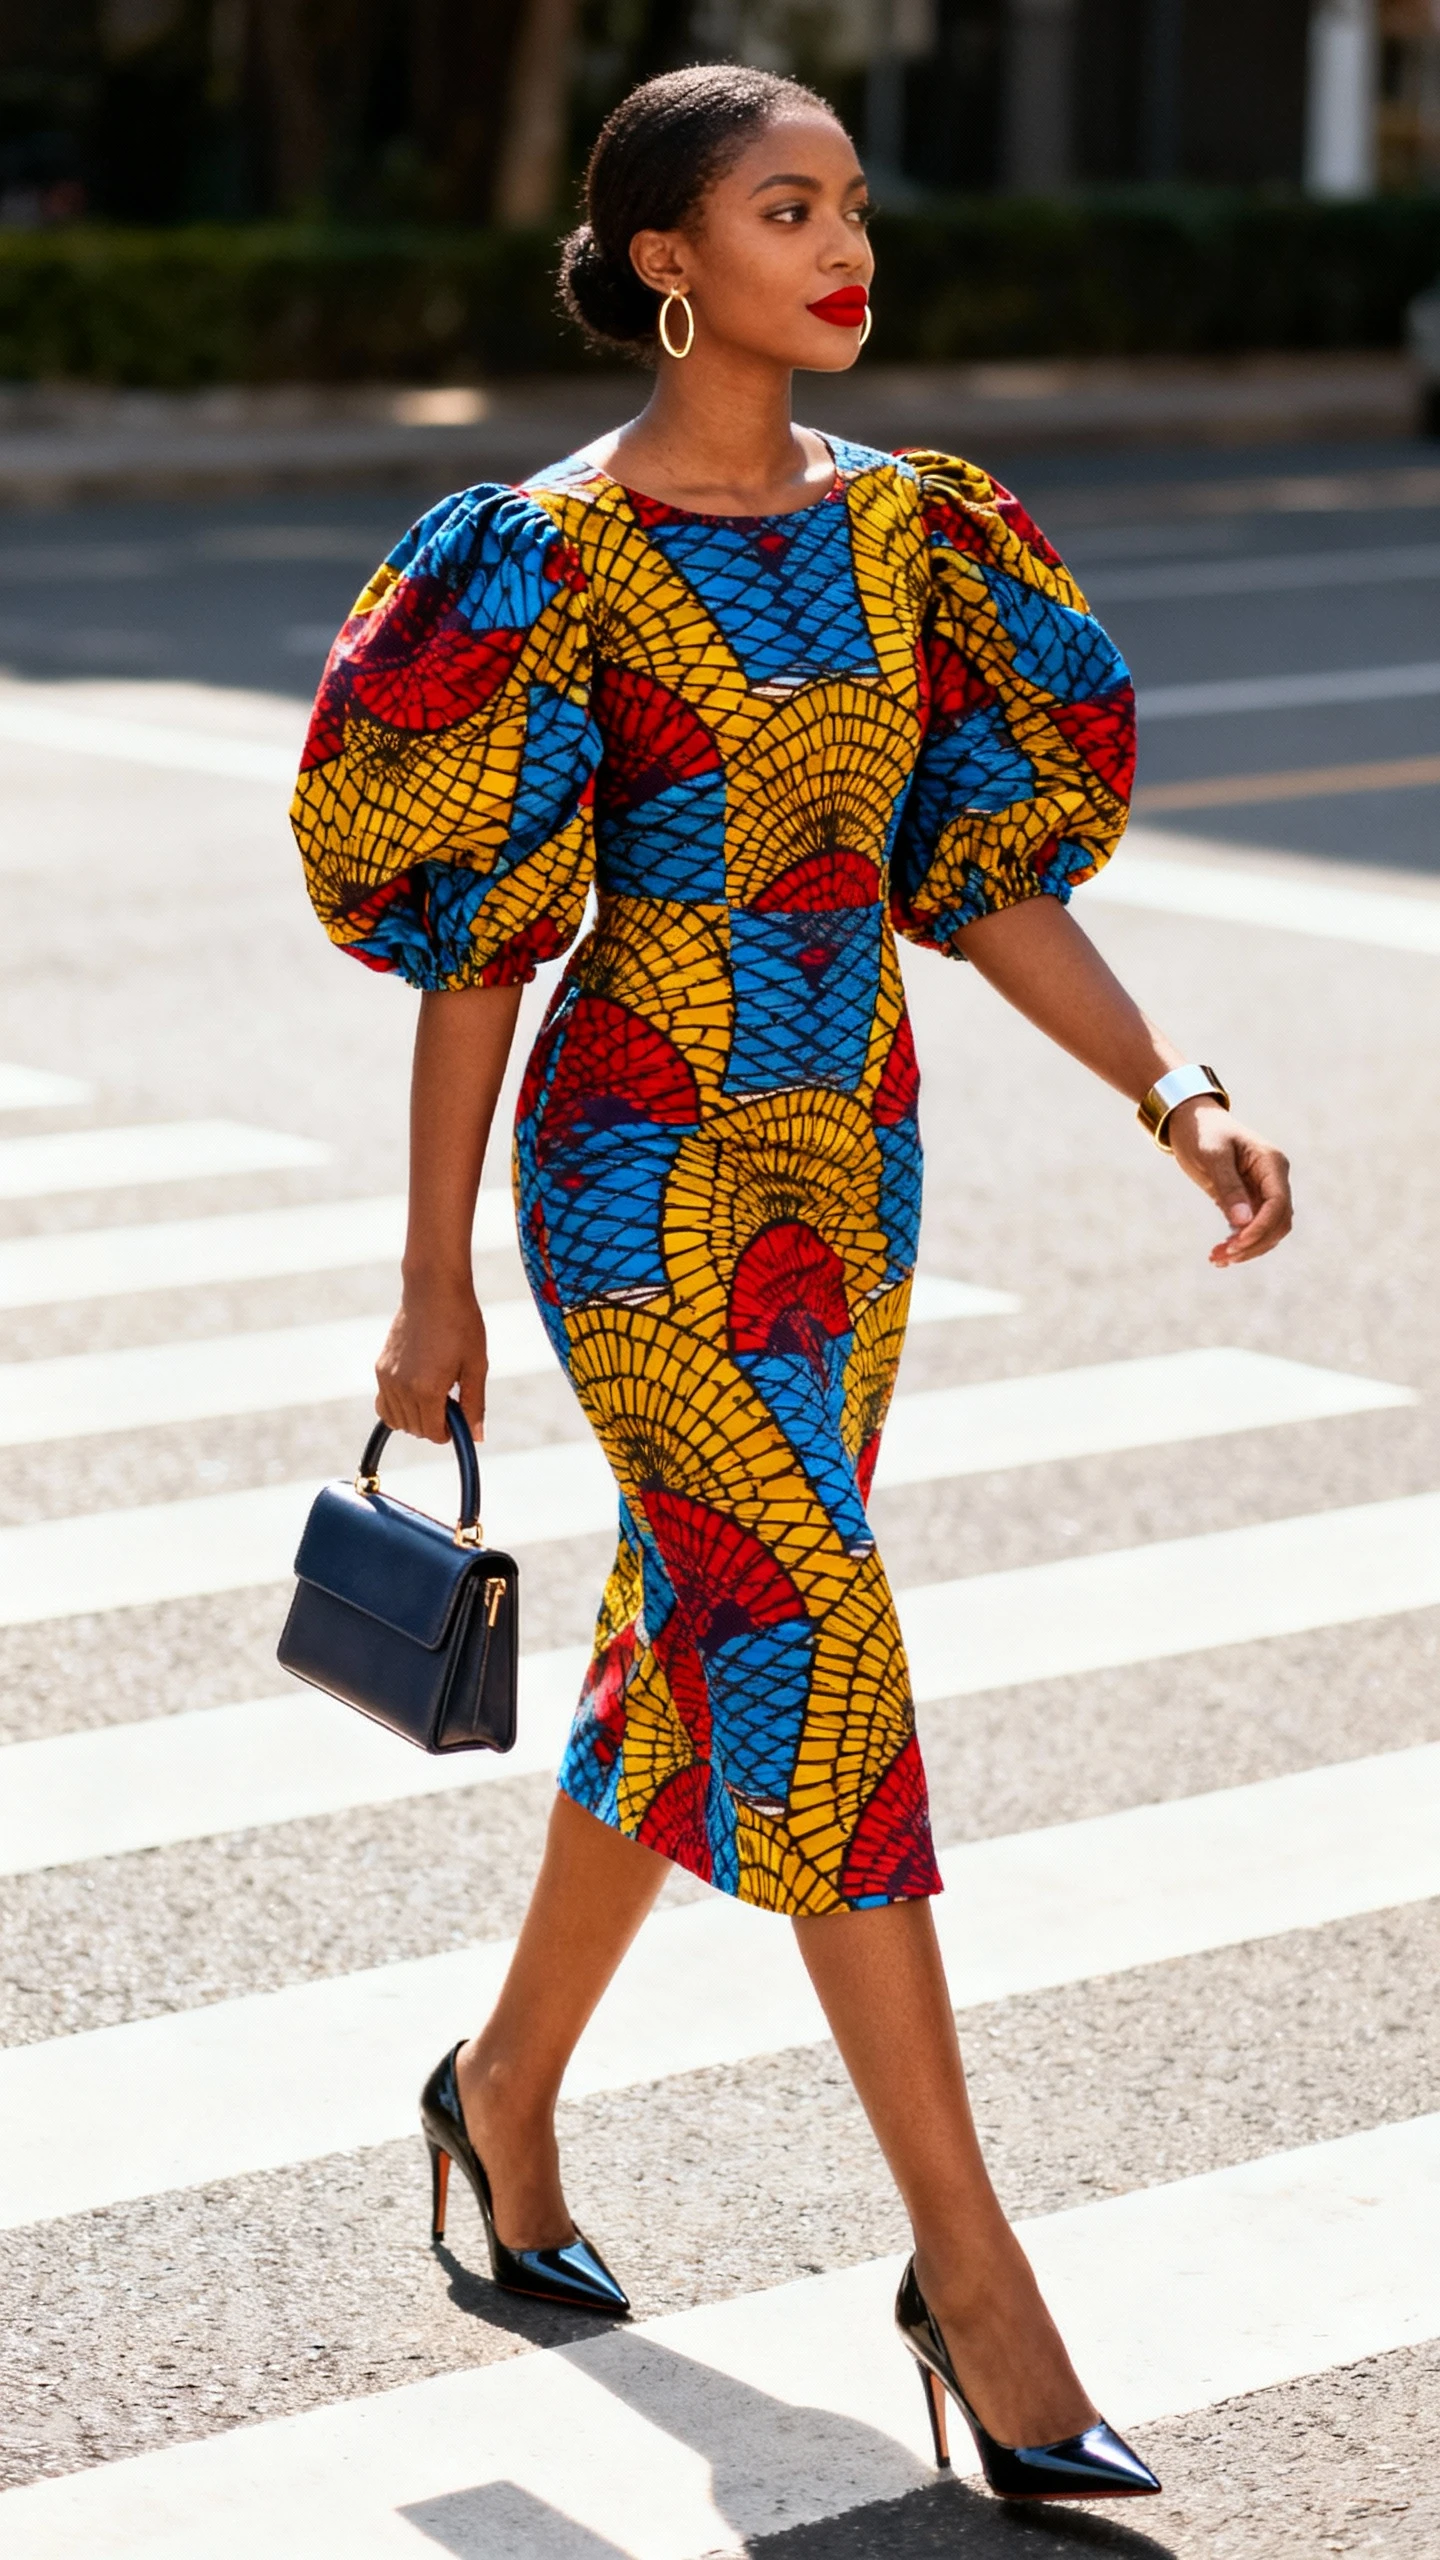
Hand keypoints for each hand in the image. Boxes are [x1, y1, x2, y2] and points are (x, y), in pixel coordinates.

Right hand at [374, 1278, 488, 1443]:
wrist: (432, 1290)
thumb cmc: (460, 1324)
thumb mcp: (476, 1365)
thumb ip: (474, 1404)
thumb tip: (477, 1437)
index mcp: (427, 1390)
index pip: (434, 1434)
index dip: (450, 1432)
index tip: (459, 1416)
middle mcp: (402, 1388)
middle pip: (416, 1430)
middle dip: (435, 1425)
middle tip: (451, 1399)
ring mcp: (387, 1379)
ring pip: (397, 1421)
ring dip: (416, 1417)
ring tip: (435, 1393)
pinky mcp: (380, 1369)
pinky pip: (384, 1405)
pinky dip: (399, 1407)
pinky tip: (416, 1391)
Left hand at [1167, 1100, 1292, 1267]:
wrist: (1191, 1121)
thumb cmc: (1202, 1132)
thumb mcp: (1212, 1156)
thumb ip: (1228, 1187)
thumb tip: (1243, 1222)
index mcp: (1272, 1164)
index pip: (1278, 1204)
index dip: (1261, 1228)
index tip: (1235, 1244)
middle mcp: (1273, 1179)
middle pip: (1278, 1222)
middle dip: (1253, 1243)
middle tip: (1220, 1256)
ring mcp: (1263, 1191)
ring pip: (1268, 1230)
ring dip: (1247, 1248)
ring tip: (1216, 1258)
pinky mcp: (1249, 1201)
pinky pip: (1252, 1228)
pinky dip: (1240, 1243)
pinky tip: (1219, 1254)